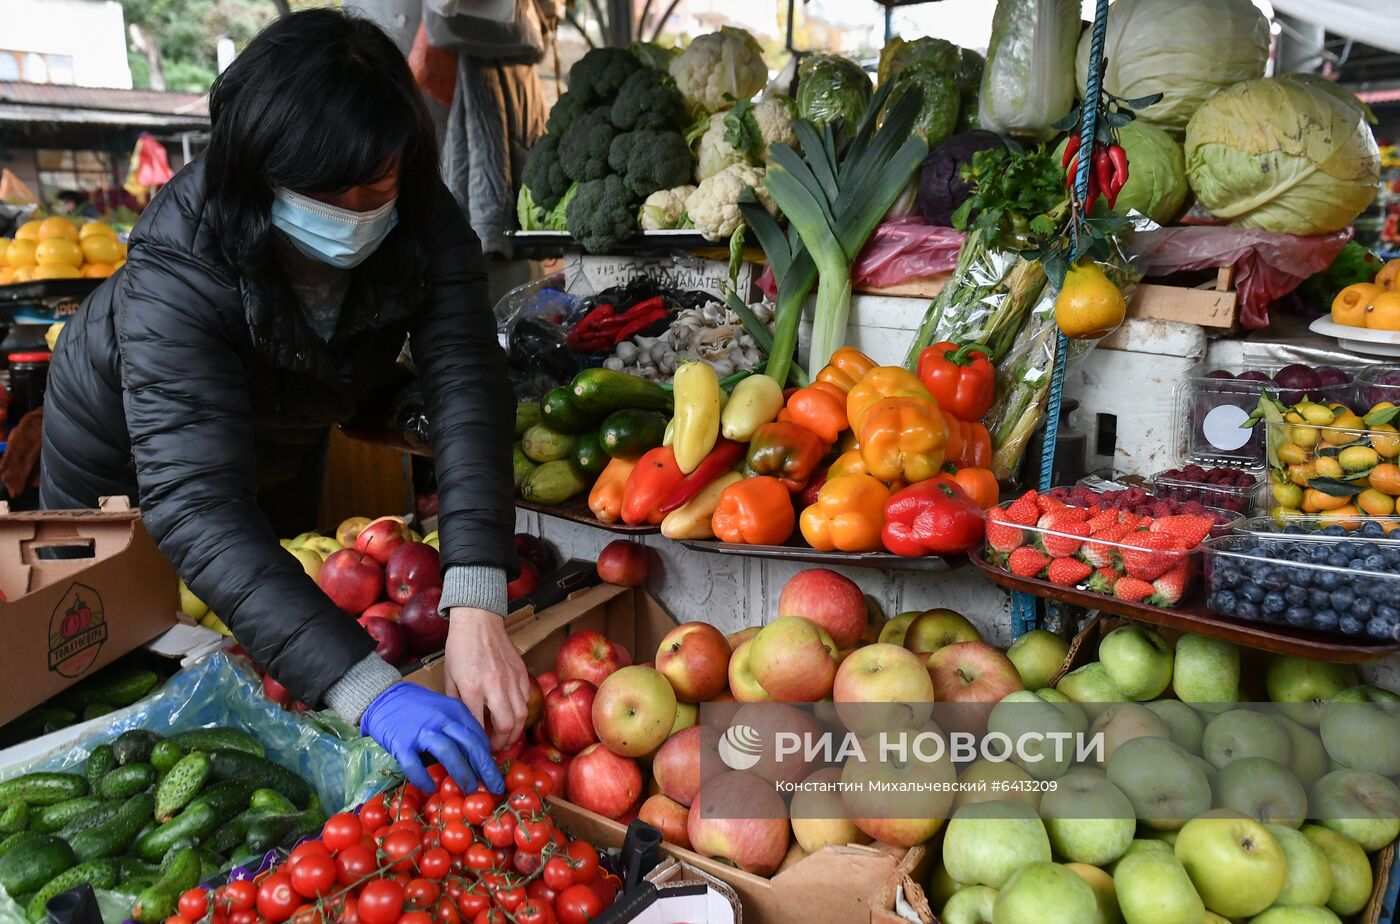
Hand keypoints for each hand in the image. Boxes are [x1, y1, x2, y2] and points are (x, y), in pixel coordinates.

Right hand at [360, 682, 503, 794]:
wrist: (383, 697)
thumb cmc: (417, 706)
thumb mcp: (444, 709)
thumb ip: (459, 726)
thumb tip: (479, 752)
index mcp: (454, 710)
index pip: (478, 735)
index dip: (489, 756)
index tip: (495, 772)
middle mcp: (441, 719)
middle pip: (470, 744)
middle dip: (485, 768)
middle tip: (495, 787)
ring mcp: (421, 731)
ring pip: (448, 753)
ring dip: (462, 773)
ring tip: (470, 790)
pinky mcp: (401, 743)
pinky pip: (414, 765)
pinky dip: (424, 779)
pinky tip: (431, 789)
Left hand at [444, 606, 529, 750]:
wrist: (478, 620)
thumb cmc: (460, 647)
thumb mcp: (449, 676)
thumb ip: (455, 702)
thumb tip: (461, 723)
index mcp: (472, 687)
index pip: (478, 725)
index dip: (478, 742)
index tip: (476, 748)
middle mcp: (495, 685)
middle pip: (507, 725)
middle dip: (501, 743)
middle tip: (494, 749)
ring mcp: (511, 678)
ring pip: (522, 715)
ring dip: (515, 732)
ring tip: (506, 738)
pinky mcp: (522, 672)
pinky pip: (526, 699)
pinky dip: (521, 711)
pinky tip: (512, 714)